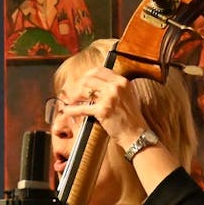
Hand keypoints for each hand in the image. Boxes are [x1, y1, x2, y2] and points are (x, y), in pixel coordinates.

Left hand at [73, 66, 180, 193]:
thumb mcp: (127, 96)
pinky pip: (83, 108)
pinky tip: (67, 110)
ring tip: (71, 100)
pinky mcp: (103, 110)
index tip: (82, 81)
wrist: (136, 133)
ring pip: (84, 90)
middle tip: (75, 92)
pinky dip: (72, 110)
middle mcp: (116, 87)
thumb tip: (97, 85)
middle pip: (89, 78)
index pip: (99, 70)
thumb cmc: (131, 118)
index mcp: (122, 81)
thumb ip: (115, 88)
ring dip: (75, 96)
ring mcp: (109, 98)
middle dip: (79, 85)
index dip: (88, 75)